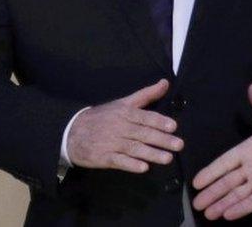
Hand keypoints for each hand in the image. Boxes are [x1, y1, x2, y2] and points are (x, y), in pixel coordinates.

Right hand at [67, 79, 182, 172]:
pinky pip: (119, 161)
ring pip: (134, 148)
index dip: (159, 121)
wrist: (72, 132)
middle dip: (162, 140)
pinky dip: (131, 164)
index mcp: (125, 112)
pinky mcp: (104, 157)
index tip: (173, 126)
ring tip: (167, 158)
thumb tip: (166, 82)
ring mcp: (111, 143)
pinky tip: (144, 168)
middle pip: (143, 133)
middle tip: (179, 145)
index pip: (145, 117)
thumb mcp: (123, 102)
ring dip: (151, 154)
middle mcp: (119, 127)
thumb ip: (146, 94)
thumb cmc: (103, 116)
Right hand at [192, 83, 251, 220]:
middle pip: (227, 181)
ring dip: (222, 203)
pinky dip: (241, 208)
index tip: (196, 181)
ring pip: (237, 194)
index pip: (226, 162)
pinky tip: (228, 215)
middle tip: (195, 203)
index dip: (211, 171)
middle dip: (212, 192)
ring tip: (207, 213)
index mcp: (250, 148)